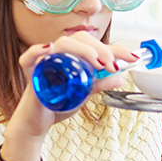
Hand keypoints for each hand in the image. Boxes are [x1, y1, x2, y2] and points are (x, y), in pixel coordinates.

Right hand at [7, 32, 138, 144]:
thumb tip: (120, 77)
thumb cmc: (58, 102)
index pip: (94, 44)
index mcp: (72, 55)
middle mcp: (59, 54)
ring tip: (96, 63)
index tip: (132, 57)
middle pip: (80, 39)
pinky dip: (37, 51)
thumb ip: (100, 83)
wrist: (38, 121)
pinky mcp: (31, 72)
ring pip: (62, 43)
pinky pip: (29, 57)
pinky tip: (49, 49)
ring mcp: (45, 61)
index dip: (115, 49)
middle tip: (112, 65)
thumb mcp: (85, 93)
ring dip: (83, 50)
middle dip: (101, 49)